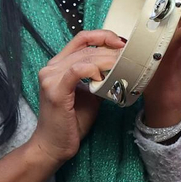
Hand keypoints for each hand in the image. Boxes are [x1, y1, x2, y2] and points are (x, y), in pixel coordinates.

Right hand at [25, 30, 124, 165]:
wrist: (54, 145)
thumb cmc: (72, 121)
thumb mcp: (91, 94)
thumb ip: (100, 78)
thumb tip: (122, 68)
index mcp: (58, 65)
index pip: (82, 39)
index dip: (103, 36)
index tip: (122, 44)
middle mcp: (51, 68)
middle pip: (87, 48)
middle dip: (111, 51)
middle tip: (130, 58)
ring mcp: (50, 78)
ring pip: (84, 57)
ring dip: (107, 61)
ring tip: (122, 68)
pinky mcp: (55, 91)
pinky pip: (76, 70)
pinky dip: (92, 70)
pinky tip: (101, 77)